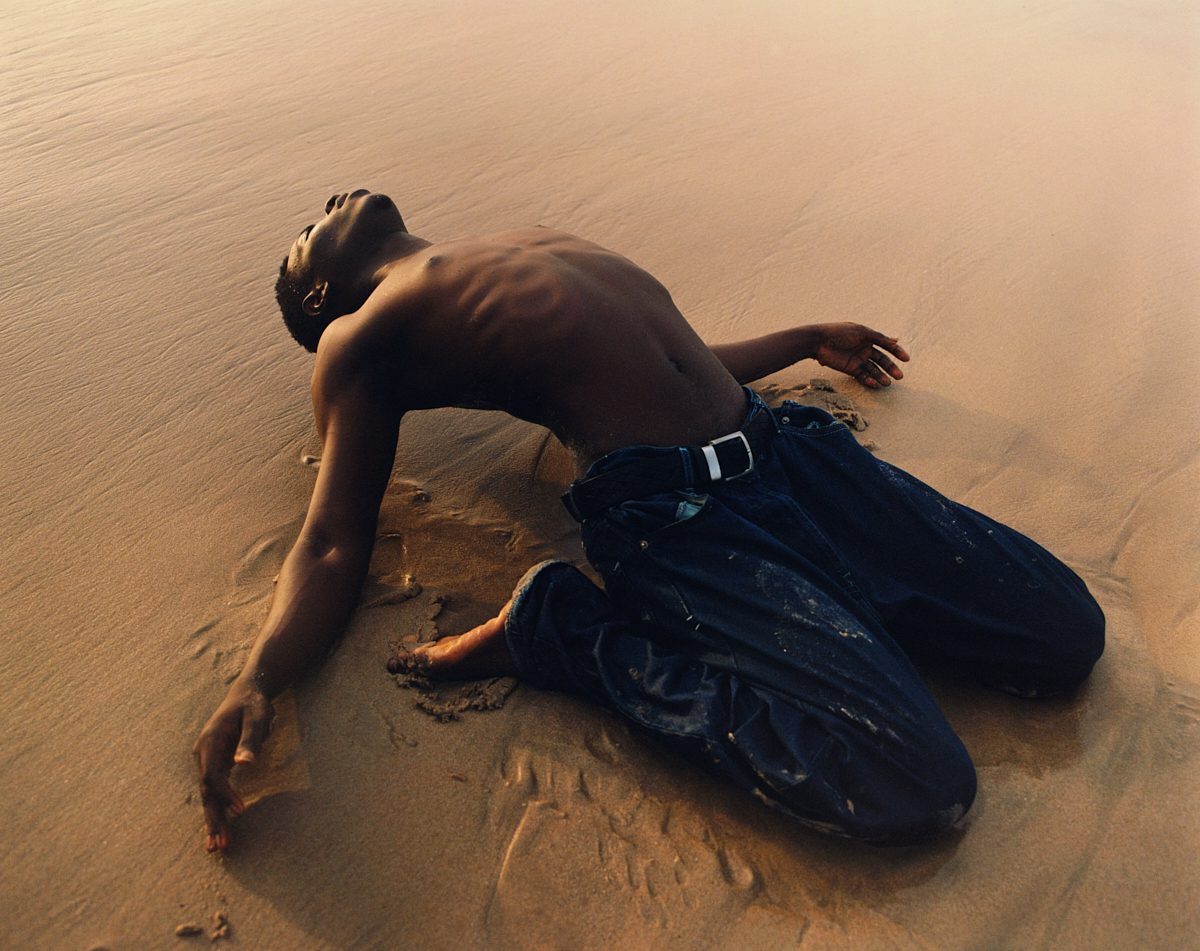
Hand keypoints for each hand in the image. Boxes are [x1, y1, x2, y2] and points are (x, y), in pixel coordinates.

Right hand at [192, 679, 273, 851]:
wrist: (246, 693)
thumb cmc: (254, 704)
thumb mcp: (258, 717)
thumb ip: (250, 739)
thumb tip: (244, 763)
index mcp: (210, 742)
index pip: (212, 775)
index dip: (225, 794)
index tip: (241, 810)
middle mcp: (203, 753)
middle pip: (206, 791)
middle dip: (213, 818)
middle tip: (219, 845)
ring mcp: (206, 760)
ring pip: (208, 794)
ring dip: (214, 819)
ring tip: (218, 845)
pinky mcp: (213, 765)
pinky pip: (214, 791)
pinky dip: (217, 809)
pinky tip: (221, 827)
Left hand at [810, 323, 909, 387]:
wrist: (818, 342)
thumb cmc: (839, 333)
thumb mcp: (861, 333)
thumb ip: (878, 338)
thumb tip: (896, 339)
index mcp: (868, 337)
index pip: (886, 345)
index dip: (897, 352)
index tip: (907, 359)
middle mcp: (864, 348)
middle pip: (881, 360)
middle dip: (890, 368)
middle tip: (900, 377)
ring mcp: (857, 359)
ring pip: (873, 369)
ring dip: (880, 376)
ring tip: (887, 383)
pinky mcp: (849, 368)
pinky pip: (862, 375)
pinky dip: (868, 380)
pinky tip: (874, 383)